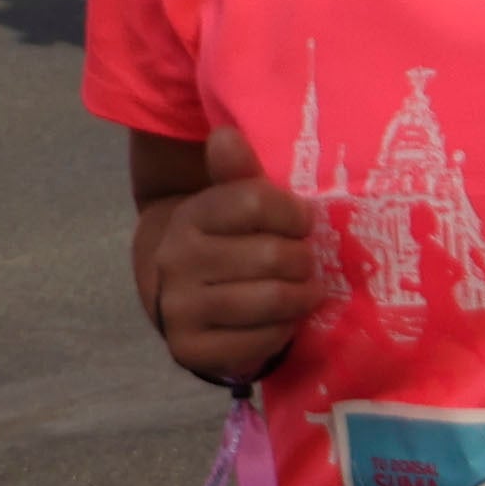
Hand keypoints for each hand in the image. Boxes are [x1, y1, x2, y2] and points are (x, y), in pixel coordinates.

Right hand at [139, 124, 318, 382]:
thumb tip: (225, 135)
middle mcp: (177, 261)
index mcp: (190, 216)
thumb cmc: (225, 238)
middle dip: (303, 259)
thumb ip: (238, 170)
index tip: (302, 222)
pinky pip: (259, 341)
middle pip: (273, 256)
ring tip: (306, 290)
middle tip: (307, 262)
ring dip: (301, 295)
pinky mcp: (190, 349)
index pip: (256, 203)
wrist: (179, 290)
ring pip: (270, 299)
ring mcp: (180, 307)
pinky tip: (284, 319)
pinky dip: (283, 331)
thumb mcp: (231, 201)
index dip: (294, 213)